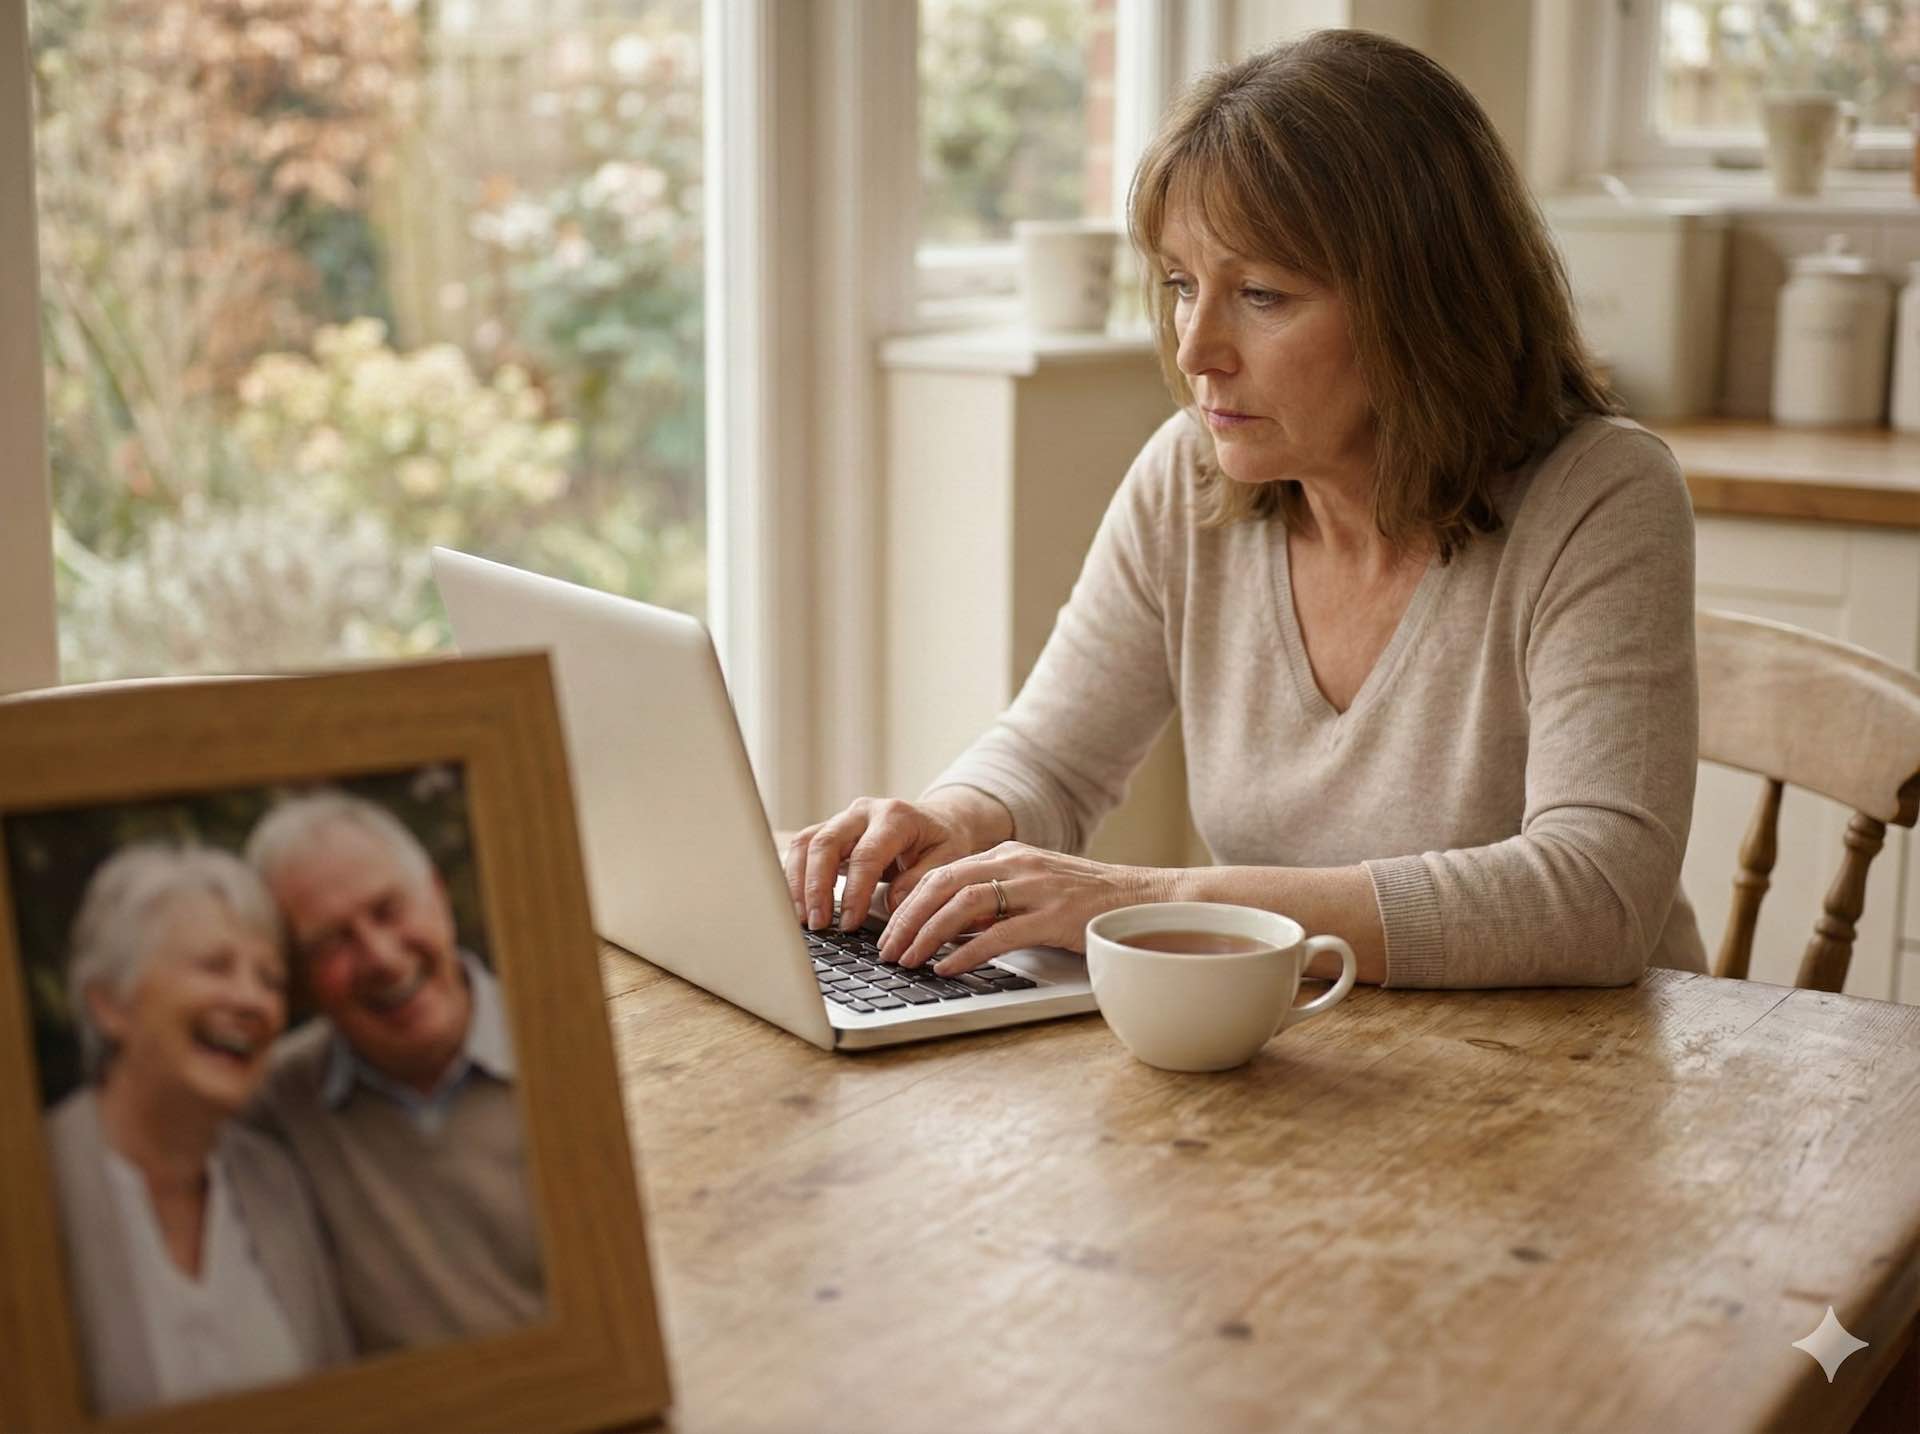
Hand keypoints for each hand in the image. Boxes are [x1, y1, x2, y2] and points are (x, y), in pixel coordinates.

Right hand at [783, 794, 998, 933]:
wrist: (939, 820)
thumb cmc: (943, 841)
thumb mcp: (948, 858)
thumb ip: (921, 880)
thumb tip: (892, 904)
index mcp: (895, 817)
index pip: (866, 855)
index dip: (854, 892)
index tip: (849, 923)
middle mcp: (864, 811)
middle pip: (826, 843)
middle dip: (817, 887)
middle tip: (817, 923)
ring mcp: (844, 819)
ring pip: (807, 843)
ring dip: (799, 882)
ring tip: (802, 918)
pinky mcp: (831, 830)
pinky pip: (804, 847)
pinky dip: (795, 875)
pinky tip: (798, 904)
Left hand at [877, 841, 1171, 973]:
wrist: (1147, 900)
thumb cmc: (1090, 902)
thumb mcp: (1036, 890)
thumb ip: (997, 902)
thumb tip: (950, 928)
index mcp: (1010, 855)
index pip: (943, 872)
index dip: (909, 900)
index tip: (888, 927)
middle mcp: (1018, 864)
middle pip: (943, 884)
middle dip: (907, 918)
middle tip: (887, 949)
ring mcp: (1037, 888)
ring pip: (963, 905)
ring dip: (927, 934)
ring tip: (908, 960)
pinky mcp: (1054, 917)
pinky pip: (997, 934)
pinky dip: (965, 952)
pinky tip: (947, 968)